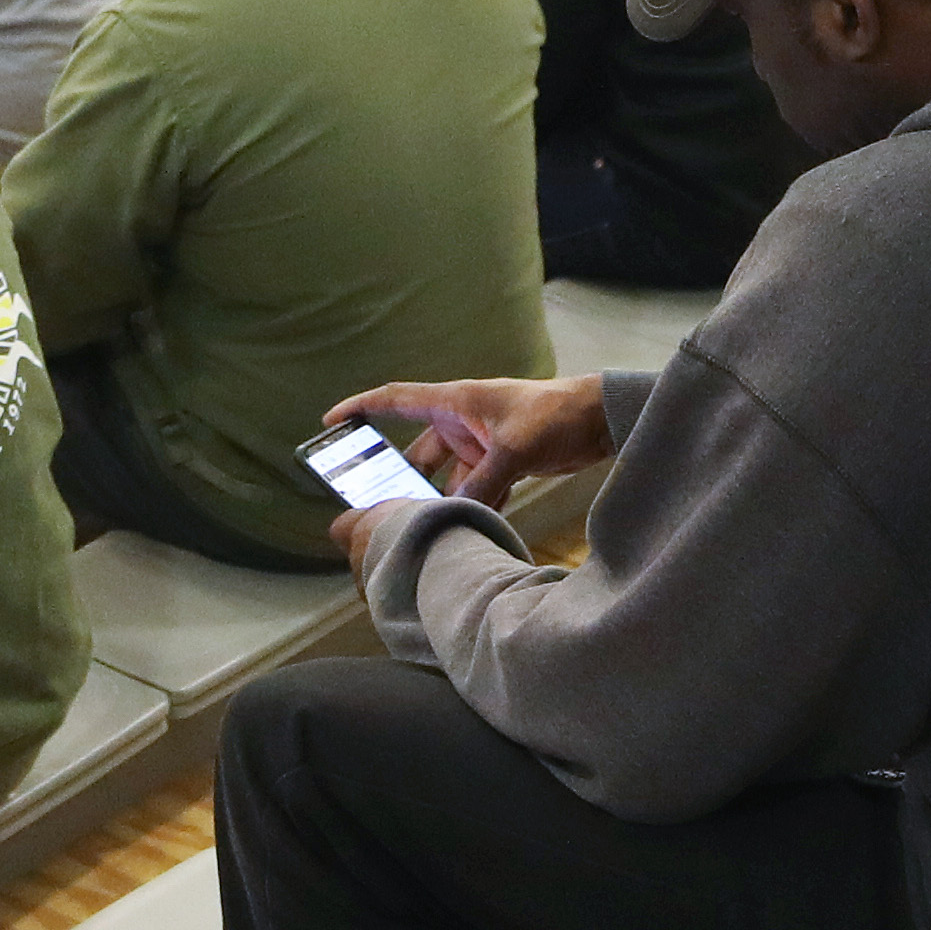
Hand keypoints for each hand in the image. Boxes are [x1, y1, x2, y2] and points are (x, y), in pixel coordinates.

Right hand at [326, 371, 614, 510]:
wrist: (600, 419)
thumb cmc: (555, 414)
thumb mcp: (515, 448)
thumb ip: (483, 484)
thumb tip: (454, 516)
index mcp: (454, 402)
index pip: (394, 400)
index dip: (360, 409)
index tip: (330, 423)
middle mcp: (461, 422)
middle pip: (416, 452)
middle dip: (399, 477)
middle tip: (376, 503)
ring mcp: (480, 444)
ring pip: (447, 477)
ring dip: (439, 499)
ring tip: (421, 526)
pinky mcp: (501, 463)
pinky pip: (475, 489)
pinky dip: (470, 507)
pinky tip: (463, 529)